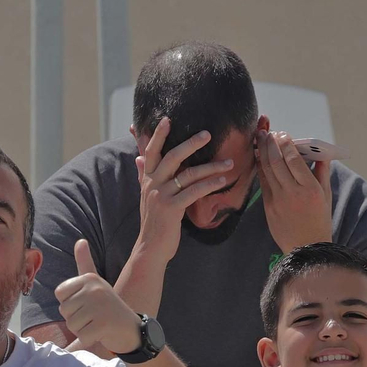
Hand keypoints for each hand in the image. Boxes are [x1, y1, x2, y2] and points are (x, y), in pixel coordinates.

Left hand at [55, 240, 145, 354]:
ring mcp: (99, 306)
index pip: (60, 293)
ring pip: (71, 324)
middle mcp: (94, 289)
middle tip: (94, 317)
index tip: (86, 304)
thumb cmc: (109, 308)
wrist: (132, 330)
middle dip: (76, 319)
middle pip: (64, 310)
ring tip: (97, 324)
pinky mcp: (103, 324)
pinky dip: (89, 340)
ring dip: (82, 330)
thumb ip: (85, 264)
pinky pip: (82, 336)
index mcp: (89, 279)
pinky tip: (102, 333)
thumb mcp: (96, 284)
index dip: (69, 303)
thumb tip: (80, 241)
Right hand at [134, 117, 233, 261]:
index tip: (168, 119)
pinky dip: (210, 184)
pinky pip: (194, 191)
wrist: (150, 248)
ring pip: (188, 174)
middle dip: (191, 143)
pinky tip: (223, 181)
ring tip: (229, 163)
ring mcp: (161, 196)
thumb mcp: (145, 196)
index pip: (151, 151)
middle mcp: (152, 184)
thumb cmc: (153, 222)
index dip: (158, 135)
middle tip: (208, 134)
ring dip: (211, 167)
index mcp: (147, 178)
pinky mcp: (172, 208)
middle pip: (172, 157)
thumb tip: (138, 157)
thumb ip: (142, 175)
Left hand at [258, 130, 332, 251]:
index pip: (294, 160)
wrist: (306, 248)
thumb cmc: (320, 219)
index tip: (283, 134)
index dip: (285, 144)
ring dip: (261, 151)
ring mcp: (278, 200)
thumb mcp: (326, 195)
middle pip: (276, 161)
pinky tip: (259, 156)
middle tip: (267, 132)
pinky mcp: (268, 206)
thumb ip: (322, 172)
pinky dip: (260, 166)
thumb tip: (320, 151)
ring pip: (266, 170)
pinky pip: (262, 182)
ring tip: (260, 138)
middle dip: (270, 143)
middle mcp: (293, 193)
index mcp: (310, 189)